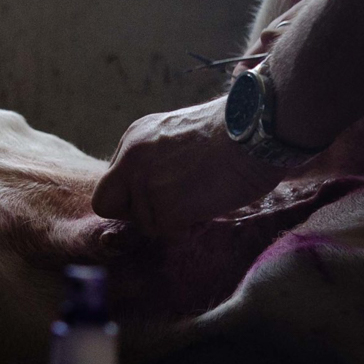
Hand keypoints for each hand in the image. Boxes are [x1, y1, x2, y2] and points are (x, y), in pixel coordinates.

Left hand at [92, 97, 285, 234]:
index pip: (115, 180)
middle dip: (134, 212)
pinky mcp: (164, 208)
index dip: (135, 193)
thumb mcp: (182, 134)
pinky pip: (167, 234)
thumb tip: (164, 185)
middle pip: (107, 204)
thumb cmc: (236, 131)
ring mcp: (145, 185)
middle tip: (169, 207)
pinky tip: (210, 204)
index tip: (162, 194)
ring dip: (173, 220)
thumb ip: (160, 158)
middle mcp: (131, 159)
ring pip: (144, 224)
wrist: (256, 130)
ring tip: (205, 196)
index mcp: (135, 137)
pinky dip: (189, 227)